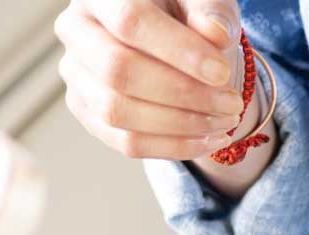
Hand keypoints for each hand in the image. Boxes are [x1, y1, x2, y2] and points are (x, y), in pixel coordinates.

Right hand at [55, 0, 244, 160]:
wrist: (177, 44)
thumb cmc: (189, 15)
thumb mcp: (205, 2)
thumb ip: (210, 9)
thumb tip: (215, 34)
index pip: (130, 20)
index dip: (179, 50)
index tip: (222, 73)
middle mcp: (76, 31)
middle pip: (118, 70)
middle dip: (184, 94)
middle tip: (232, 103)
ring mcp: (76, 74)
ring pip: (118, 111)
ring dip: (181, 125)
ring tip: (225, 121)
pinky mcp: (87, 111)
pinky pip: (126, 142)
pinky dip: (174, 146)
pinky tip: (211, 139)